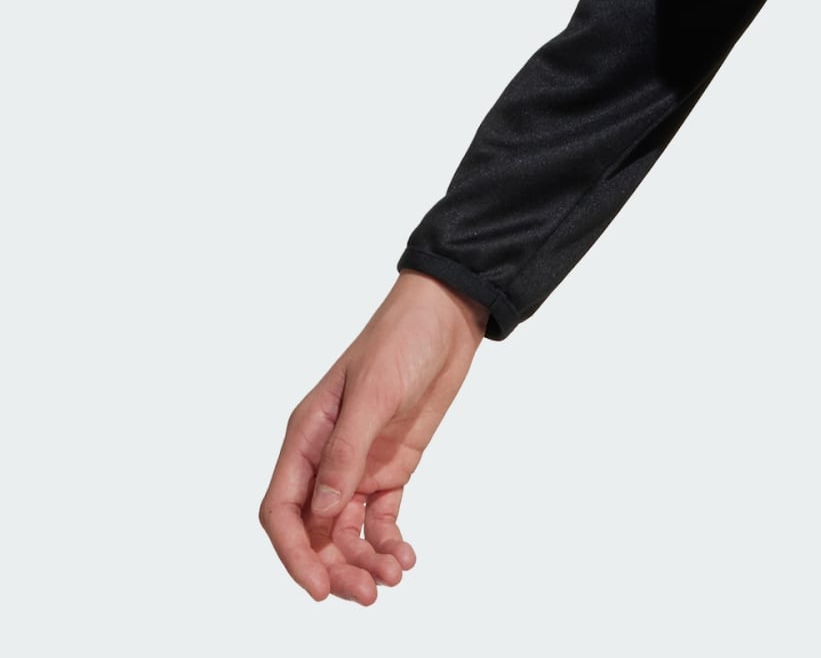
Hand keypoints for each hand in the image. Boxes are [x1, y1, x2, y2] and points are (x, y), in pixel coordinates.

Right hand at [259, 270, 488, 602]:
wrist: (447, 316)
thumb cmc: (401, 340)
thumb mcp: (373, 393)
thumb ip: (347, 451)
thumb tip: (322, 509)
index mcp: (306, 437)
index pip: (283, 510)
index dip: (294, 554)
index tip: (317, 588)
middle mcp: (326, 458)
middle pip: (315, 532)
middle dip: (335, 568)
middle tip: (368, 594)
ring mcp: (359, 464)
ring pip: (347, 531)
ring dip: (364, 560)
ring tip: (393, 578)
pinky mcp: (392, 466)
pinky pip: (381, 517)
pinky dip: (388, 541)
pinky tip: (406, 557)